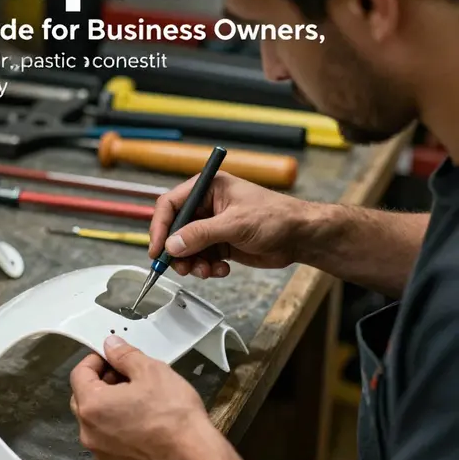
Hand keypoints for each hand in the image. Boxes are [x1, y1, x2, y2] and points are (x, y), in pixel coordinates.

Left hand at [70, 336, 211, 459]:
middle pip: (82, 397)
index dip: (96, 359)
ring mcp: (100, 452)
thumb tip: (109, 344)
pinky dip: (115, 423)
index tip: (115, 356)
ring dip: (108, 402)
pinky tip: (141, 419)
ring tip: (137, 395)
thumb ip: (124, 355)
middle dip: (100, 381)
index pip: (79, 374)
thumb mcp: (151, 371)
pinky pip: (106, 437)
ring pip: (94, 418)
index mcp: (91, 406)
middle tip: (127, 374)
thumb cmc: (172, 412)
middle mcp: (87, 431)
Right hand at [149, 172, 310, 278]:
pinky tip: (222, 269)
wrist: (302, 236)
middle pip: (176, 230)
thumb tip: (172, 245)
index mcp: (207, 188)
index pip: (171, 204)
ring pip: (187, 248)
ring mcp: (213, 226)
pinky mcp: (220, 244)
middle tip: (182, 267)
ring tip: (206, 271)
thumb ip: (201, 234)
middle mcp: (207, 206)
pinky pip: (202, 258)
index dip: (160, 227)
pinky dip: (207, 268)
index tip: (157, 249)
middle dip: (177, 251)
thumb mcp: (235, 224)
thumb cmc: (277, 217)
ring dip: (193, 263)